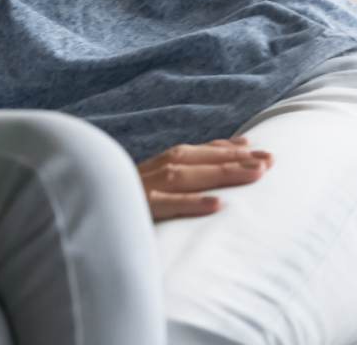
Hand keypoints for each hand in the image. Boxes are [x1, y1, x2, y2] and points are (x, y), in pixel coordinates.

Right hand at [137, 136, 273, 221]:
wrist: (84, 201)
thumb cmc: (125, 192)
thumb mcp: (157, 176)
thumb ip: (188, 165)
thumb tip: (233, 154)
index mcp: (164, 161)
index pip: (203, 151)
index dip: (232, 150)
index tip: (262, 151)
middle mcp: (159, 168)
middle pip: (203, 160)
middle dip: (238, 160)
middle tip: (272, 162)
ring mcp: (149, 186)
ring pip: (191, 177)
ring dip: (224, 173)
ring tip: (255, 175)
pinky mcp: (141, 207)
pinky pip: (170, 205)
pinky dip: (193, 203)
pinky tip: (218, 205)